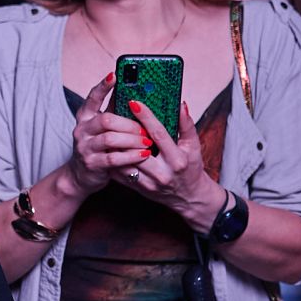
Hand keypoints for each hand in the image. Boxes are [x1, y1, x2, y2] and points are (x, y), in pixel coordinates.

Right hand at [65, 74, 155, 196]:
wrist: (80, 175)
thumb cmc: (98, 148)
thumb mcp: (102, 128)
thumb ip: (115, 113)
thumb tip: (137, 96)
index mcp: (85, 116)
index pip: (93, 97)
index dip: (103, 86)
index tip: (114, 75)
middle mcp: (82, 129)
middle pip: (106, 120)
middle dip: (129, 124)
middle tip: (146, 128)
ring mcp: (85, 147)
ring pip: (110, 139)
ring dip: (132, 140)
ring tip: (147, 142)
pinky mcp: (91, 164)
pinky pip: (113, 159)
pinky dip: (130, 156)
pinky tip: (142, 155)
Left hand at [118, 100, 223, 230]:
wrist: (189, 197)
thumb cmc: (191, 167)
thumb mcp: (193, 146)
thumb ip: (187, 125)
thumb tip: (181, 104)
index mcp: (177, 159)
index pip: (159, 134)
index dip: (146, 117)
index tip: (134, 102)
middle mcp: (162, 173)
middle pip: (137, 149)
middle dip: (125, 132)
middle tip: (113, 114)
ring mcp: (149, 183)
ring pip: (125, 162)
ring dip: (116, 146)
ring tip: (107, 129)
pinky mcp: (139, 189)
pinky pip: (120, 174)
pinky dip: (113, 160)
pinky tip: (108, 147)